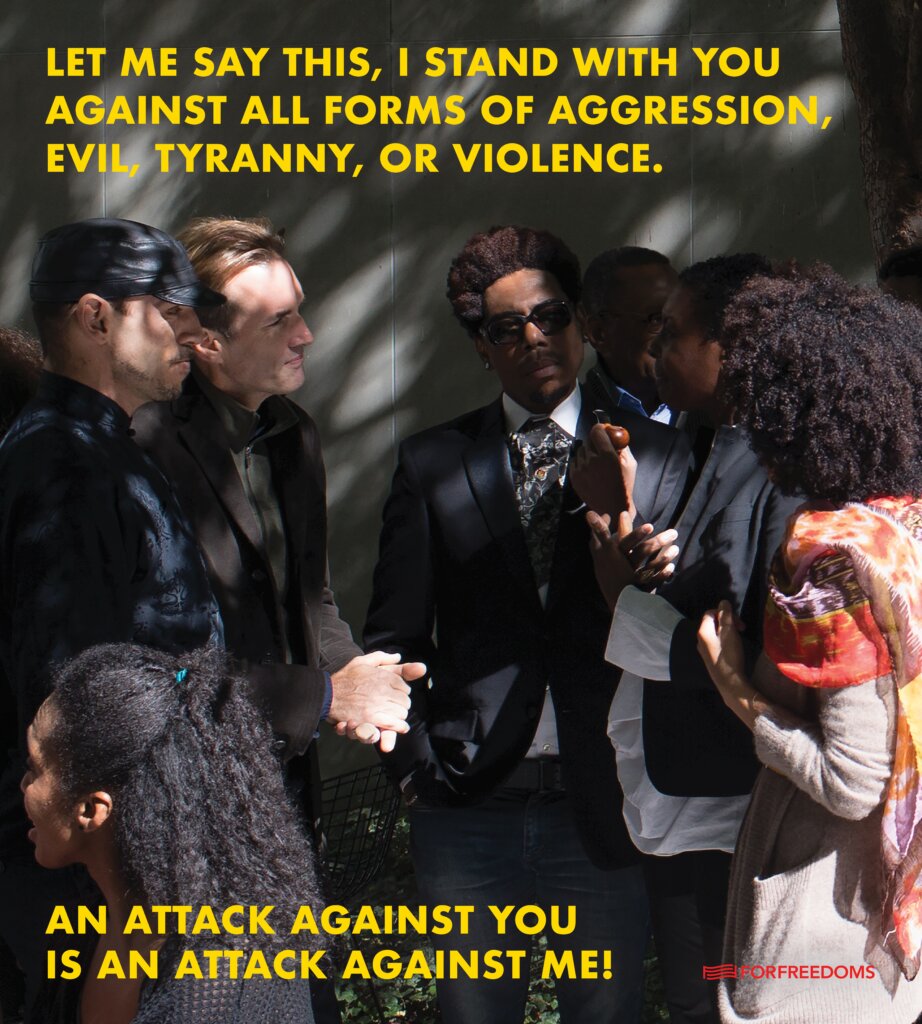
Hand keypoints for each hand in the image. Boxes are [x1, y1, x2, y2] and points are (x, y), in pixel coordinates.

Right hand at [329, 652, 424, 751]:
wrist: (327, 694)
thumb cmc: (345, 677)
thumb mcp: (362, 661)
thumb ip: (382, 657)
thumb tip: (398, 656)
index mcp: (383, 676)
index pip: (405, 687)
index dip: (402, 692)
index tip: (396, 695)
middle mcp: (383, 689)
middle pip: (405, 701)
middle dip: (402, 704)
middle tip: (395, 706)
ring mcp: (377, 704)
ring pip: (401, 713)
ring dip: (399, 715)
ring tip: (394, 715)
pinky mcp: (371, 718)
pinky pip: (394, 724)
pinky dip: (399, 727)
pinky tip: (401, 726)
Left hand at [570, 424, 636, 519]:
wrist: (612, 508)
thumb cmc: (624, 484)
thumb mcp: (630, 463)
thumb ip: (622, 445)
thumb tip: (614, 431)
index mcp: (607, 455)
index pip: (596, 430)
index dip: (600, 429)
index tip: (603, 431)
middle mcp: (591, 460)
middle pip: (589, 440)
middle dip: (596, 442)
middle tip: (602, 449)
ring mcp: (581, 469)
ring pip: (581, 450)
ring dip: (588, 453)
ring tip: (597, 464)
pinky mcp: (574, 477)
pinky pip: (575, 461)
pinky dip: (581, 463)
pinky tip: (591, 471)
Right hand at [586, 511, 677, 609]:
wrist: (610, 594)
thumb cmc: (606, 566)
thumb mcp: (598, 549)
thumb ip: (600, 529)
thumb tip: (606, 512)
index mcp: (614, 555)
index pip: (626, 542)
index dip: (637, 534)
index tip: (651, 526)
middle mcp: (623, 566)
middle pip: (642, 552)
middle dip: (658, 542)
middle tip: (674, 532)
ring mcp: (632, 578)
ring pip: (650, 567)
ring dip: (665, 557)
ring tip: (676, 547)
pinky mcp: (640, 589)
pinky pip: (653, 582)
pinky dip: (662, 574)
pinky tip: (672, 567)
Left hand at [697, 601, 761, 730]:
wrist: (729, 682)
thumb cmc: (729, 656)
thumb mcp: (729, 632)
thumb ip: (725, 616)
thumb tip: (723, 601)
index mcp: (702, 631)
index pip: (710, 613)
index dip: (724, 612)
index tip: (737, 620)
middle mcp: (700, 639)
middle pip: (713, 623)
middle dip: (727, 622)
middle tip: (741, 628)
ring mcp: (704, 650)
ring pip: (715, 633)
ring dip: (728, 631)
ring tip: (739, 636)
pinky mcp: (710, 658)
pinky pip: (716, 643)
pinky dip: (725, 640)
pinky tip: (734, 647)